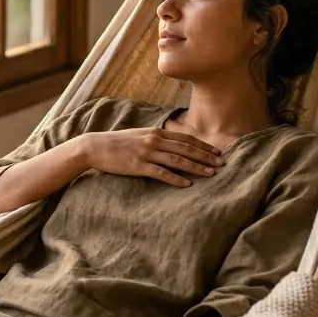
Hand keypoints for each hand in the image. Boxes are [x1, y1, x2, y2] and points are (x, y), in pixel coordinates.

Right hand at [76, 128, 223, 186]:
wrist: (95, 147)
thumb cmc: (118, 143)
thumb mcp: (140, 135)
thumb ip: (157, 139)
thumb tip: (174, 145)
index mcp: (156, 132)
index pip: (186, 139)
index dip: (203, 146)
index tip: (217, 152)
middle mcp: (155, 141)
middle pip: (186, 149)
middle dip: (206, 156)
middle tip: (222, 164)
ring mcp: (147, 153)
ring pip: (177, 160)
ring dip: (196, 167)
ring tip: (210, 174)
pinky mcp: (138, 166)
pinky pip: (161, 173)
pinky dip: (175, 179)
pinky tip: (187, 184)